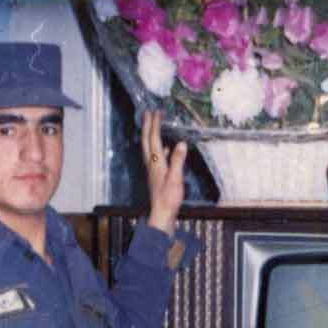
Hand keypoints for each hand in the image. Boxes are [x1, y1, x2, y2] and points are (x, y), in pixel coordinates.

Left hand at [142, 109, 186, 236]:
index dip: (154, 125)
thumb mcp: (175, 179)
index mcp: (156, 163)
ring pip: (149, 149)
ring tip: (153, 126)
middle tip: (148, 113)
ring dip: (151, 136)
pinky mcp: (157, 176)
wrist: (162, 215)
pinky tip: (166, 149)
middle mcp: (152, 164)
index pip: (154, 139)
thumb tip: (180, 143)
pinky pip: (157, 158)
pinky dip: (160, 150)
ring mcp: (153, 171)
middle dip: (147, 126)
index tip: (156, 112)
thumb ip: (178, 161)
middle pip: (147, 141)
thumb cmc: (168, 199)